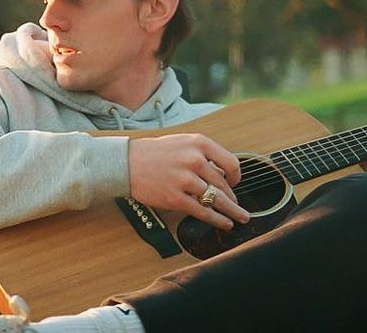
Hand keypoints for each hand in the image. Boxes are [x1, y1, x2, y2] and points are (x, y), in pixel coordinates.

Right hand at [128, 133, 249, 229]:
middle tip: (238, 206)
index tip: (235, 183)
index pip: (230, 162)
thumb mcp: (182, 143)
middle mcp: (194, 160)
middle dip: (232, 198)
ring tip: (239, 217)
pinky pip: (203, 212)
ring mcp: (185, 180)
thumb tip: (222, 174)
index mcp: (199, 143)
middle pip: (223, 184)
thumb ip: (203, 155)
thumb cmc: (154, 153)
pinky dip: (217, 220)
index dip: (236, 176)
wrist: (127, 162)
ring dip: (231, 211)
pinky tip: (225, 223)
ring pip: (216, 199)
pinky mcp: (176, 198)